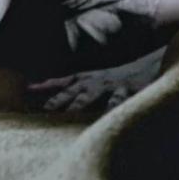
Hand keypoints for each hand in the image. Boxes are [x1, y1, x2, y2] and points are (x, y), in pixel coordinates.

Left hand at [27, 47, 164, 111]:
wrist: (148, 66)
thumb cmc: (117, 77)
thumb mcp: (95, 80)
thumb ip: (76, 88)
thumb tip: (52, 95)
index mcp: (88, 78)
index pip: (63, 82)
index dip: (47, 85)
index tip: (30, 89)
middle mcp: (96, 80)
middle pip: (73, 90)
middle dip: (59, 99)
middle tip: (46, 109)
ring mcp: (111, 84)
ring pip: (92, 94)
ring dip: (79, 102)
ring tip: (69, 111)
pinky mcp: (128, 89)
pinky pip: (118, 99)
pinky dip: (112, 106)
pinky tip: (107, 114)